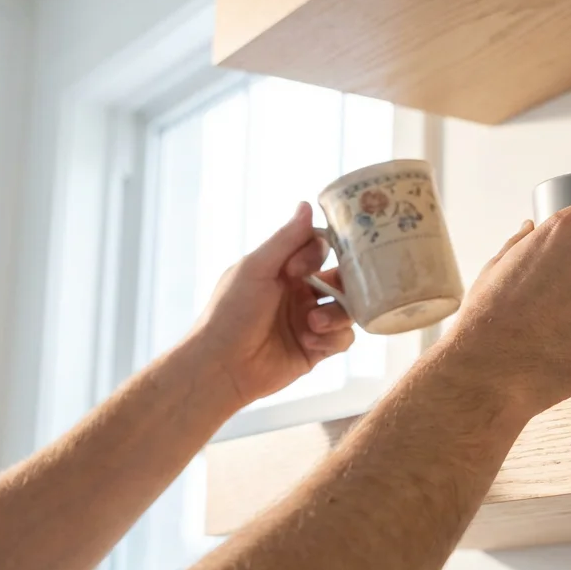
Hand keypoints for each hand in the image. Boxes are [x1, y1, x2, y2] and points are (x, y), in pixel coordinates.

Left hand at [183, 202, 355, 409]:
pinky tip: (309, 342)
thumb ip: (285, 239)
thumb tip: (306, 203)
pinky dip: (332, 339)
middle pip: (343, 278)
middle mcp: (301, 292)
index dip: (318, 254)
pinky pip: (343, 339)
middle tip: (330, 290)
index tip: (299, 269)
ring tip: (312, 323)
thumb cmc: (230, 313)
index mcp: (284, 269)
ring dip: (337, 314)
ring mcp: (311, 321)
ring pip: (348, 309)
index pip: (320, 248)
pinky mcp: (317, 349)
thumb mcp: (256, 268)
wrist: (221, 366)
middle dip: (344, 284)